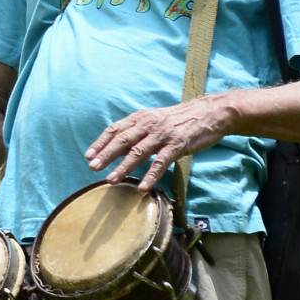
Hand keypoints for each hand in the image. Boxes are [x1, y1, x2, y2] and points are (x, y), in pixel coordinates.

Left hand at [85, 98, 235, 190]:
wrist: (211, 112)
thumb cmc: (179, 119)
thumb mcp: (154, 120)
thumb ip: (136, 131)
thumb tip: (114, 147)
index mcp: (140, 118)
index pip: (115, 129)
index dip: (100, 143)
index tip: (88, 156)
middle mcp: (149, 124)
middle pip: (122, 140)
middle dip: (106, 155)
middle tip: (92, 167)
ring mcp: (163, 135)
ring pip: (139, 152)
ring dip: (123, 167)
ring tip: (111, 180)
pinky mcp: (178, 145)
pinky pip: (161, 163)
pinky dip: (150, 176)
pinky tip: (142, 187)